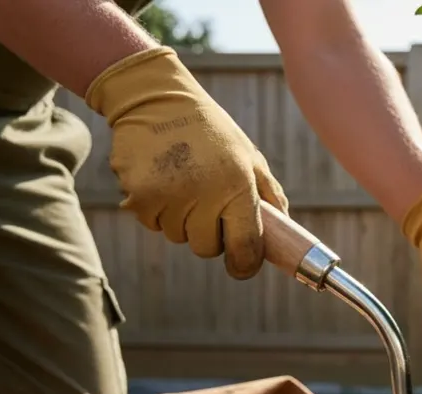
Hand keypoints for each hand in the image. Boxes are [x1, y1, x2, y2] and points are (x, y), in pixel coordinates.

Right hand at [86, 47, 288, 278]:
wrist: (154, 98)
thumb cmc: (210, 130)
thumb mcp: (248, 155)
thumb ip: (269, 195)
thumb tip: (282, 233)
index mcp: (237, 185)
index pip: (245, 247)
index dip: (245, 264)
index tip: (242, 266)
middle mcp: (204, 194)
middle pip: (207, 248)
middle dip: (210, 235)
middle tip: (207, 205)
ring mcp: (169, 197)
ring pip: (178, 237)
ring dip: (182, 221)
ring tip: (183, 184)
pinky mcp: (139, 196)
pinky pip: (153, 224)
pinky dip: (158, 210)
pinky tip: (161, 180)